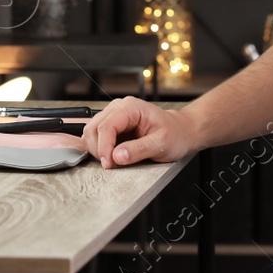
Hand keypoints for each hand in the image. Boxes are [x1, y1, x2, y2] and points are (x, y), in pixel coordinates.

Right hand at [82, 96, 199, 167]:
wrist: (180, 131)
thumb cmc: (174, 134)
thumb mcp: (161, 144)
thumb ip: (138, 150)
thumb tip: (117, 156)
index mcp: (131, 108)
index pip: (106, 126)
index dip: (104, 147)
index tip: (108, 164)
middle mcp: (119, 108)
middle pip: (94, 128)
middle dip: (99, 149)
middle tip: (111, 165)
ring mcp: (114, 116)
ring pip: (91, 132)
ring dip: (97, 149)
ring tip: (112, 161)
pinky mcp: (112, 125)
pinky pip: (96, 136)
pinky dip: (98, 148)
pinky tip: (110, 155)